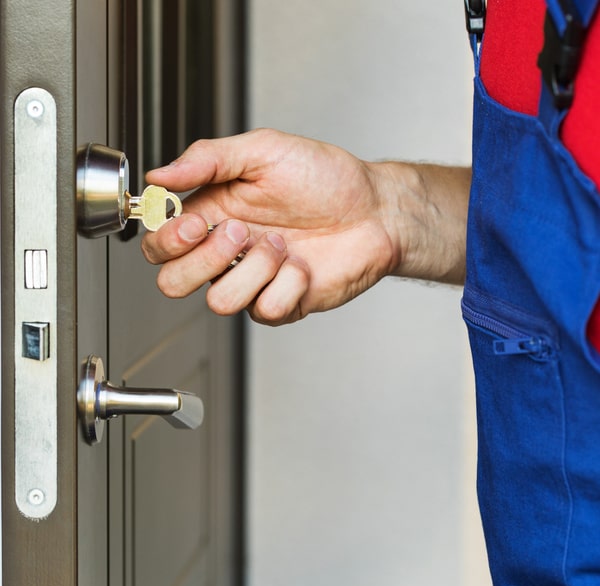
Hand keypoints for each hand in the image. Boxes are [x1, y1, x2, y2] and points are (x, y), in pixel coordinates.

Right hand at [141, 128, 401, 324]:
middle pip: (173, 283)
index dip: (168, 239)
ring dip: (254, 269)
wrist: (374, 209)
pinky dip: (289, 284)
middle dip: (204, 259)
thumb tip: (158, 177)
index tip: (196, 221)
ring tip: (281, 245)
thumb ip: (207, 159)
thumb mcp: (264, 150)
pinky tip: (303, 265)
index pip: (160, 244)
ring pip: (219, 301)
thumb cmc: (326, 178)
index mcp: (214, 215)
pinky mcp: (281, 303)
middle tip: (240, 231)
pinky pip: (265, 309)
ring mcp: (253, 281)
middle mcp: (227, 253)